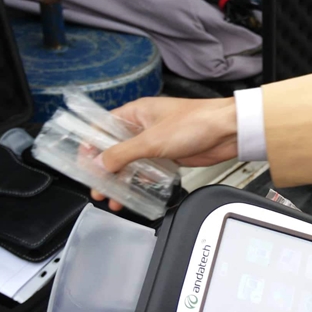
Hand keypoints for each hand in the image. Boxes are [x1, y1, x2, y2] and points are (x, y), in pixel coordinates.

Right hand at [90, 97, 237, 209]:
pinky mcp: (169, 155)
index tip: (83, 166)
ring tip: (113, 198)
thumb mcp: (152, 140)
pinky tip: (134, 194)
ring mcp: (157, 142)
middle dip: (104, 171)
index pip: (102, 128)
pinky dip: (140, 182)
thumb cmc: (195, 123)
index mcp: (135, 113)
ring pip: (131, 162)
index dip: (90, 147)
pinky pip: (148, 170)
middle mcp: (143, 126)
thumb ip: (123, 153)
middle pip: (115, 149)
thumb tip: (99, 164)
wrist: (228, 131)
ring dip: (121, 180)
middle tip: (98, 189)